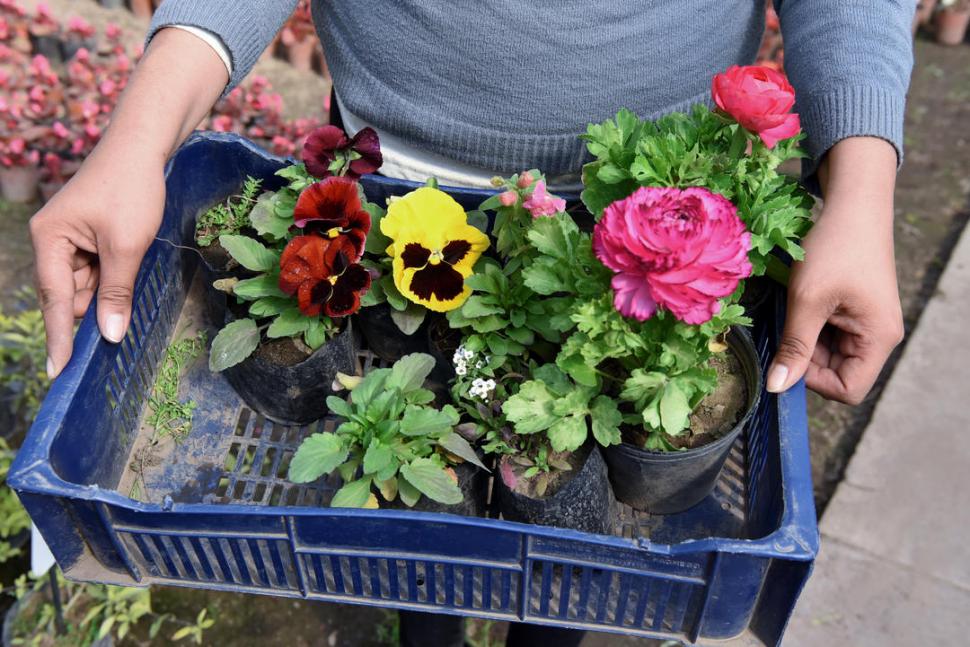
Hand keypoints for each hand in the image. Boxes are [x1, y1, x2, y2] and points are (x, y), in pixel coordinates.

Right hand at [27, 27, 229, 378]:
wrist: (143, 146)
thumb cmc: (132, 191)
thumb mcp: (127, 245)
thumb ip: (116, 291)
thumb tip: (108, 334)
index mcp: (49, 239)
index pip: (55, 299)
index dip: (59, 336)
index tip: (57, 372)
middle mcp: (52, 240)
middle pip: (69, 293)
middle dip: (90, 315)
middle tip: (108, 351)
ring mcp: (71, 237)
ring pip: (87, 284)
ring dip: (106, 298)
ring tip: (125, 316)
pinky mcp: (90, 235)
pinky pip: (98, 270)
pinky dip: (112, 283)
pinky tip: (126, 296)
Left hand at [767, 137, 902, 404]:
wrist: (853, 204)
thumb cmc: (834, 248)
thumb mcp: (808, 299)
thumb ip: (794, 346)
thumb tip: (776, 388)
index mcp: (878, 339)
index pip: (848, 390)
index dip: (814, 382)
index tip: (788, 354)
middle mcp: (879, 337)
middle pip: (838, 374)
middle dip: (806, 359)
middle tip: (786, 327)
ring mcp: (867, 325)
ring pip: (829, 356)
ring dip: (805, 341)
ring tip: (793, 310)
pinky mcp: (855, 312)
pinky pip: (829, 336)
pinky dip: (809, 327)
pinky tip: (800, 304)